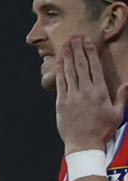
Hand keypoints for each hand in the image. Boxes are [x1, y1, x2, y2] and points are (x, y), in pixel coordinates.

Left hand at [56, 36, 127, 153]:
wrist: (83, 144)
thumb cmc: (102, 130)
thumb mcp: (117, 113)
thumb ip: (121, 96)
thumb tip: (126, 83)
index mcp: (100, 91)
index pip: (94, 67)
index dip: (90, 52)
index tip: (87, 41)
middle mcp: (85, 91)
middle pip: (80, 65)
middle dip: (77, 49)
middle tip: (75, 36)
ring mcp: (71, 96)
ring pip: (69, 72)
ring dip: (67, 56)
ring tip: (66, 44)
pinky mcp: (61, 103)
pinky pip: (60, 83)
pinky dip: (60, 71)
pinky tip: (59, 62)